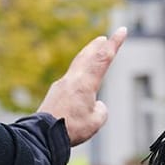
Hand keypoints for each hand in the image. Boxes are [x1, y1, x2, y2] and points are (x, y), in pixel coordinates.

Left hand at [38, 28, 126, 146]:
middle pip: (86, 56)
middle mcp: (72, 80)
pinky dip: (79, 74)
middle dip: (97, 46)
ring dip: (86, 57)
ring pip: (77, 66)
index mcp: (85, 83)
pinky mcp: (55, 93)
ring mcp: (61, 85)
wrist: (43, 134)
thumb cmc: (72, 128)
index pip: (103, 58)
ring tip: (92, 53)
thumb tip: (95, 105)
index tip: (121, 30)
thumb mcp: (96, 120)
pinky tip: (80, 84)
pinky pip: (71, 79)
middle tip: (104, 38)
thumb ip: (100, 109)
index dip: (114, 43)